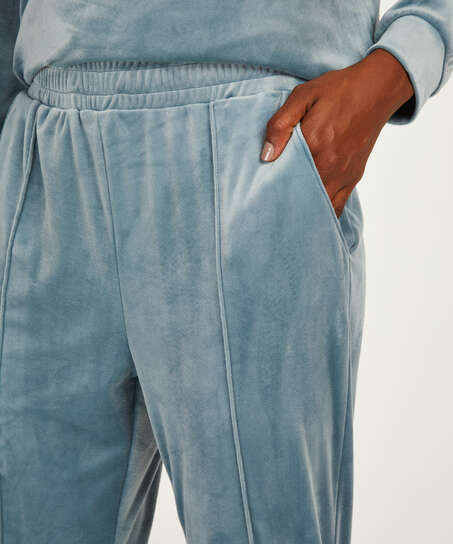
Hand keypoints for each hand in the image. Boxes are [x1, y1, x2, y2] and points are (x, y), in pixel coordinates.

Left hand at [260, 49, 413, 216]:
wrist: (376, 89)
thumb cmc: (338, 91)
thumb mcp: (303, 96)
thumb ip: (280, 124)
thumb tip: (266, 156)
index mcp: (314, 144)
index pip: (285, 177)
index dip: (272, 187)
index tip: (261, 192)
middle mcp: (329, 165)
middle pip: (301, 197)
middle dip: (286, 204)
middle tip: (271, 207)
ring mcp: (343, 175)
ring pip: (319, 207)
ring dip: (304, 211)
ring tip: (289, 213)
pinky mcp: (353, 178)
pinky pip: (337, 207)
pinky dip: (324, 213)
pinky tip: (311, 213)